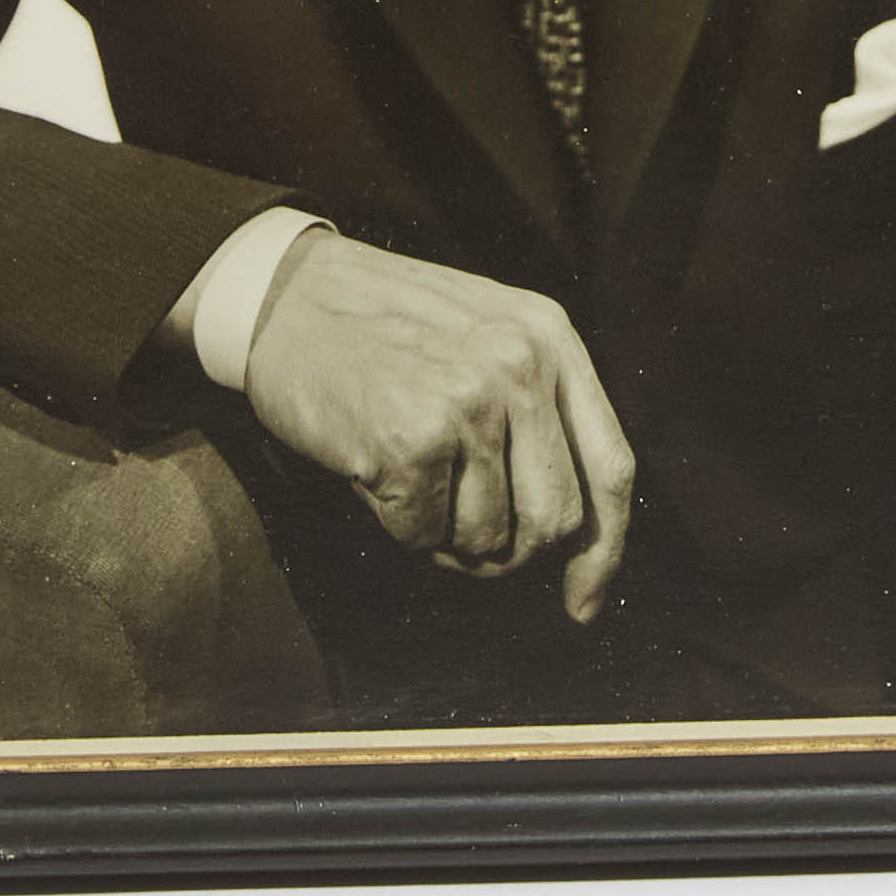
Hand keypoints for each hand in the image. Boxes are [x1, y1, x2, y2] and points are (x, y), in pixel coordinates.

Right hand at [242, 230, 634, 622]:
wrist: (284, 294)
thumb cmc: (383, 326)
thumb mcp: (484, 332)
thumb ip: (537, 404)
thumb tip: (572, 529)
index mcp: (549, 336)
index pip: (611, 467)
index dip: (604, 550)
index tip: (584, 601)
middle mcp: (521, 364)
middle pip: (556, 520)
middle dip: (510, 550)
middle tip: (460, 534)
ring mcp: (469, 400)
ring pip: (489, 538)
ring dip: (445, 534)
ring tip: (408, 477)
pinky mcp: (413, 437)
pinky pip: (424, 535)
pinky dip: (398, 523)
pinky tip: (376, 469)